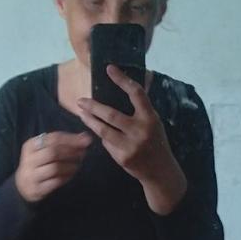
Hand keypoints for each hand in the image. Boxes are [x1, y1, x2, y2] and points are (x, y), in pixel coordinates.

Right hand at [14, 130, 91, 203]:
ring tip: (76, 166)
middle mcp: (29, 159)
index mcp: (30, 146)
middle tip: (82, 154)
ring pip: (54, 168)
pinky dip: (66, 178)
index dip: (71, 139)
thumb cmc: (39, 164)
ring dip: (70, 166)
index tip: (86, 141)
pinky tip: (70, 175)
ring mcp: (31, 175)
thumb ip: (63, 143)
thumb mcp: (45, 150)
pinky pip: (55, 182)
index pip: (53, 138)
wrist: (23, 185)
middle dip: (71, 152)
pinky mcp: (36, 188)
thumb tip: (85, 137)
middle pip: (53, 152)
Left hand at [77, 65, 187, 213]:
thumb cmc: (155, 141)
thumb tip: (136, 80)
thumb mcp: (154, 122)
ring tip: (81, 113)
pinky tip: (100, 134)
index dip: (122, 79)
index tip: (109, 69)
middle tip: (81, 100)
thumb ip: (142, 106)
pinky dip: (103, 137)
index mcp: (150, 117)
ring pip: (103, 130)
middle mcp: (141, 130)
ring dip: (90, 121)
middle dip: (93, 107)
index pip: (136, 93)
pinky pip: (107, 143)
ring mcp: (131, 145)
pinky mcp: (123, 157)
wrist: (160, 171)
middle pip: (111, 115)